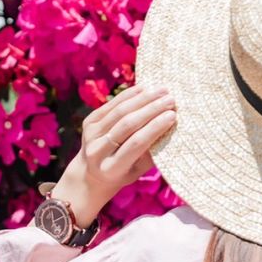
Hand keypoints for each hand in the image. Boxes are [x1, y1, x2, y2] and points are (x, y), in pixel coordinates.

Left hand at [49, 84, 176, 228]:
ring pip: (120, 111)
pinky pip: (111, 104)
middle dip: (152, 109)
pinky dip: (129, 95)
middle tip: (171, 99)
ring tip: (162, 91)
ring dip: (143, 98)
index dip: (155, 127)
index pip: (136, 143)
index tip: (172, 115)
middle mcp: (97, 151)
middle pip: (127, 124)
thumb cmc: (122, 173)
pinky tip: (144, 88)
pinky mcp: (89, 121)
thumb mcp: (138, 170)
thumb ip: (151, 152)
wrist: (90, 172)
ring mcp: (90, 134)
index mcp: (111, 168)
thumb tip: (170, 127)